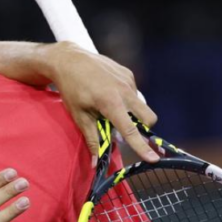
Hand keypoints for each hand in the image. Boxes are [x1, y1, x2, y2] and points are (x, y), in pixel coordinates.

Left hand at [43, 42, 158, 163]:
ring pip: (141, 105)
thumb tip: (96, 163)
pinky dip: (126, 100)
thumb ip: (92, 138)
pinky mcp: (128, 73)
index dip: (142, 147)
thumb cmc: (71, 89)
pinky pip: (134, 93)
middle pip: (148, 118)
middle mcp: (124, 90)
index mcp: (111, 102)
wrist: (68, 59)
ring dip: (131, 113)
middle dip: (143, 128)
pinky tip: (109, 93)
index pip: (130, 130)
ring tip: (108, 108)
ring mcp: (128, 80)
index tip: (153, 159)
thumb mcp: (79, 115)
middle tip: (124, 130)